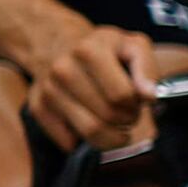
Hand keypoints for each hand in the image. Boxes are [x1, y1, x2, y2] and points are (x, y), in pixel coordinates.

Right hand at [27, 22, 162, 152]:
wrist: (59, 45)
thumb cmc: (105, 50)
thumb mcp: (133, 46)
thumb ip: (147, 69)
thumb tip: (150, 96)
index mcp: (88, 50)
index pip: (121, 96)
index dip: (136, 104)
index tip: (136, 101)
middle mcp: (62, 69)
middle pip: (108, 116)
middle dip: (127, 120)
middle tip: (128, 113)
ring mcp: (48, 89)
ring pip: (90, 133)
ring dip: (112, 135)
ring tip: (115, 121)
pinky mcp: (37, 107)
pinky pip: (69, 141)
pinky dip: (86, 139)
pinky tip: (90, 121)